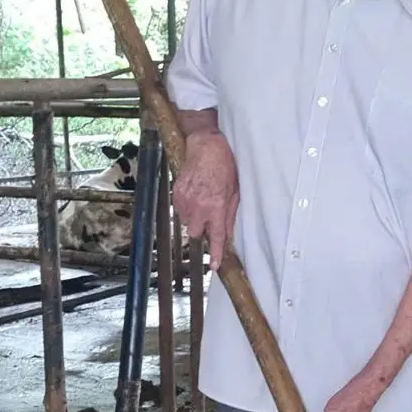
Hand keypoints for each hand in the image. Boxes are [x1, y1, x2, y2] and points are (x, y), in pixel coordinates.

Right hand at [172, 129, 238, 270]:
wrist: (205, 146)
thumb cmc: (224, 166)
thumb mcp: (235, 191)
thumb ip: (230, 214)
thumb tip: (228, 233)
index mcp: (217, 207)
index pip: (216, 237)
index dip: (215, 253)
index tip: (215, 266)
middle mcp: (199, 207)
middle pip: (196, 233)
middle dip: (202, 229)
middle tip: (209, 216)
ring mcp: (185, 200)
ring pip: (187, 221)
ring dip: (194, 216)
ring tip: (202, 199)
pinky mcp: (176, 193)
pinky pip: (180, 209)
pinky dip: (187, 206)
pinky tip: (194, 193)